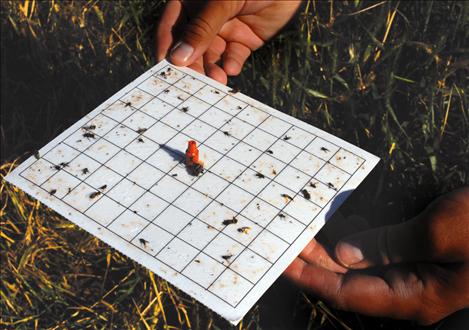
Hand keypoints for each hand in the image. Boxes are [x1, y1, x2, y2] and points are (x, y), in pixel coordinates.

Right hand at [156, 0, 300, 83]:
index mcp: (191, 1)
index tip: (164, 68)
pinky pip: (233, 57)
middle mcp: (205, 17)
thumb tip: (178, 58)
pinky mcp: (244, 40)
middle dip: (191, 64)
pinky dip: (231, 64)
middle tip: (192, 82)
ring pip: (211, 55)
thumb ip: (201, 30)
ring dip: (211, 69)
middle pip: (191, 46)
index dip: (166, 47)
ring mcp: (225, 29)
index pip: (171, 27)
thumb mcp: (222, 2)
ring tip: (216, 80)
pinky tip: (230, 68)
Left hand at [284, 188, 468, 324]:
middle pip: (350, 280)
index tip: (281, 261)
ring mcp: (418, 273)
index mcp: (416, 296)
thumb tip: (344, 253)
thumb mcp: (441, 232)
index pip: (347, 292)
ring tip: (306, 230)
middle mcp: (413, 290)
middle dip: (315, 261)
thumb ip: (389, 245)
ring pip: (364, 265)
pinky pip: (382, 252)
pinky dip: (360, 239)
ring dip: (334, 249)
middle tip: (284, 240)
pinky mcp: (424, 255)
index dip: (310, 277)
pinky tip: (345, 226)